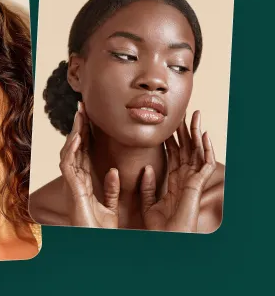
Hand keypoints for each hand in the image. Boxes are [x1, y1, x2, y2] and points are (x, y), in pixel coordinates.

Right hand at [60, 102, 119, 227]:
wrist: (95, 244)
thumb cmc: (101, 231)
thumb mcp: (110, 206)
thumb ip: (111, 189)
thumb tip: (112, 171)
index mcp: (85, 182)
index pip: (84, 152)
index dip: (86, 134)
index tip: (89, 116)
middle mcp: (76, 180)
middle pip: (75, 148)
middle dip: (78, 127)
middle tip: (82, 107)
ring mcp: (72, 184)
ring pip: (70, 152)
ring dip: (74, 133)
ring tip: (80, 116)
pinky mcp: (72, 190)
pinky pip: (69, 165)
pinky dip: (72, 150)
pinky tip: (77, 137)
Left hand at [141, 110, 216, 231]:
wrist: (166, 241)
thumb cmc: (159, 228)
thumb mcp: (148, 203)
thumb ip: (146, 186)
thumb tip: (147, 168)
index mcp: (173, 181)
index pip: (173, 154)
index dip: (171, 138)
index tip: (167, 124)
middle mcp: (184, 179)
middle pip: (186, 149)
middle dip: (184, 131)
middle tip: (182, 112)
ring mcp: (192, 181)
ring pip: (197, 152)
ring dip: (196, 133)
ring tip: (195, 116)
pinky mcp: (197, 185)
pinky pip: (205, 165)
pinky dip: (206, 149)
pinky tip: (204, 135)